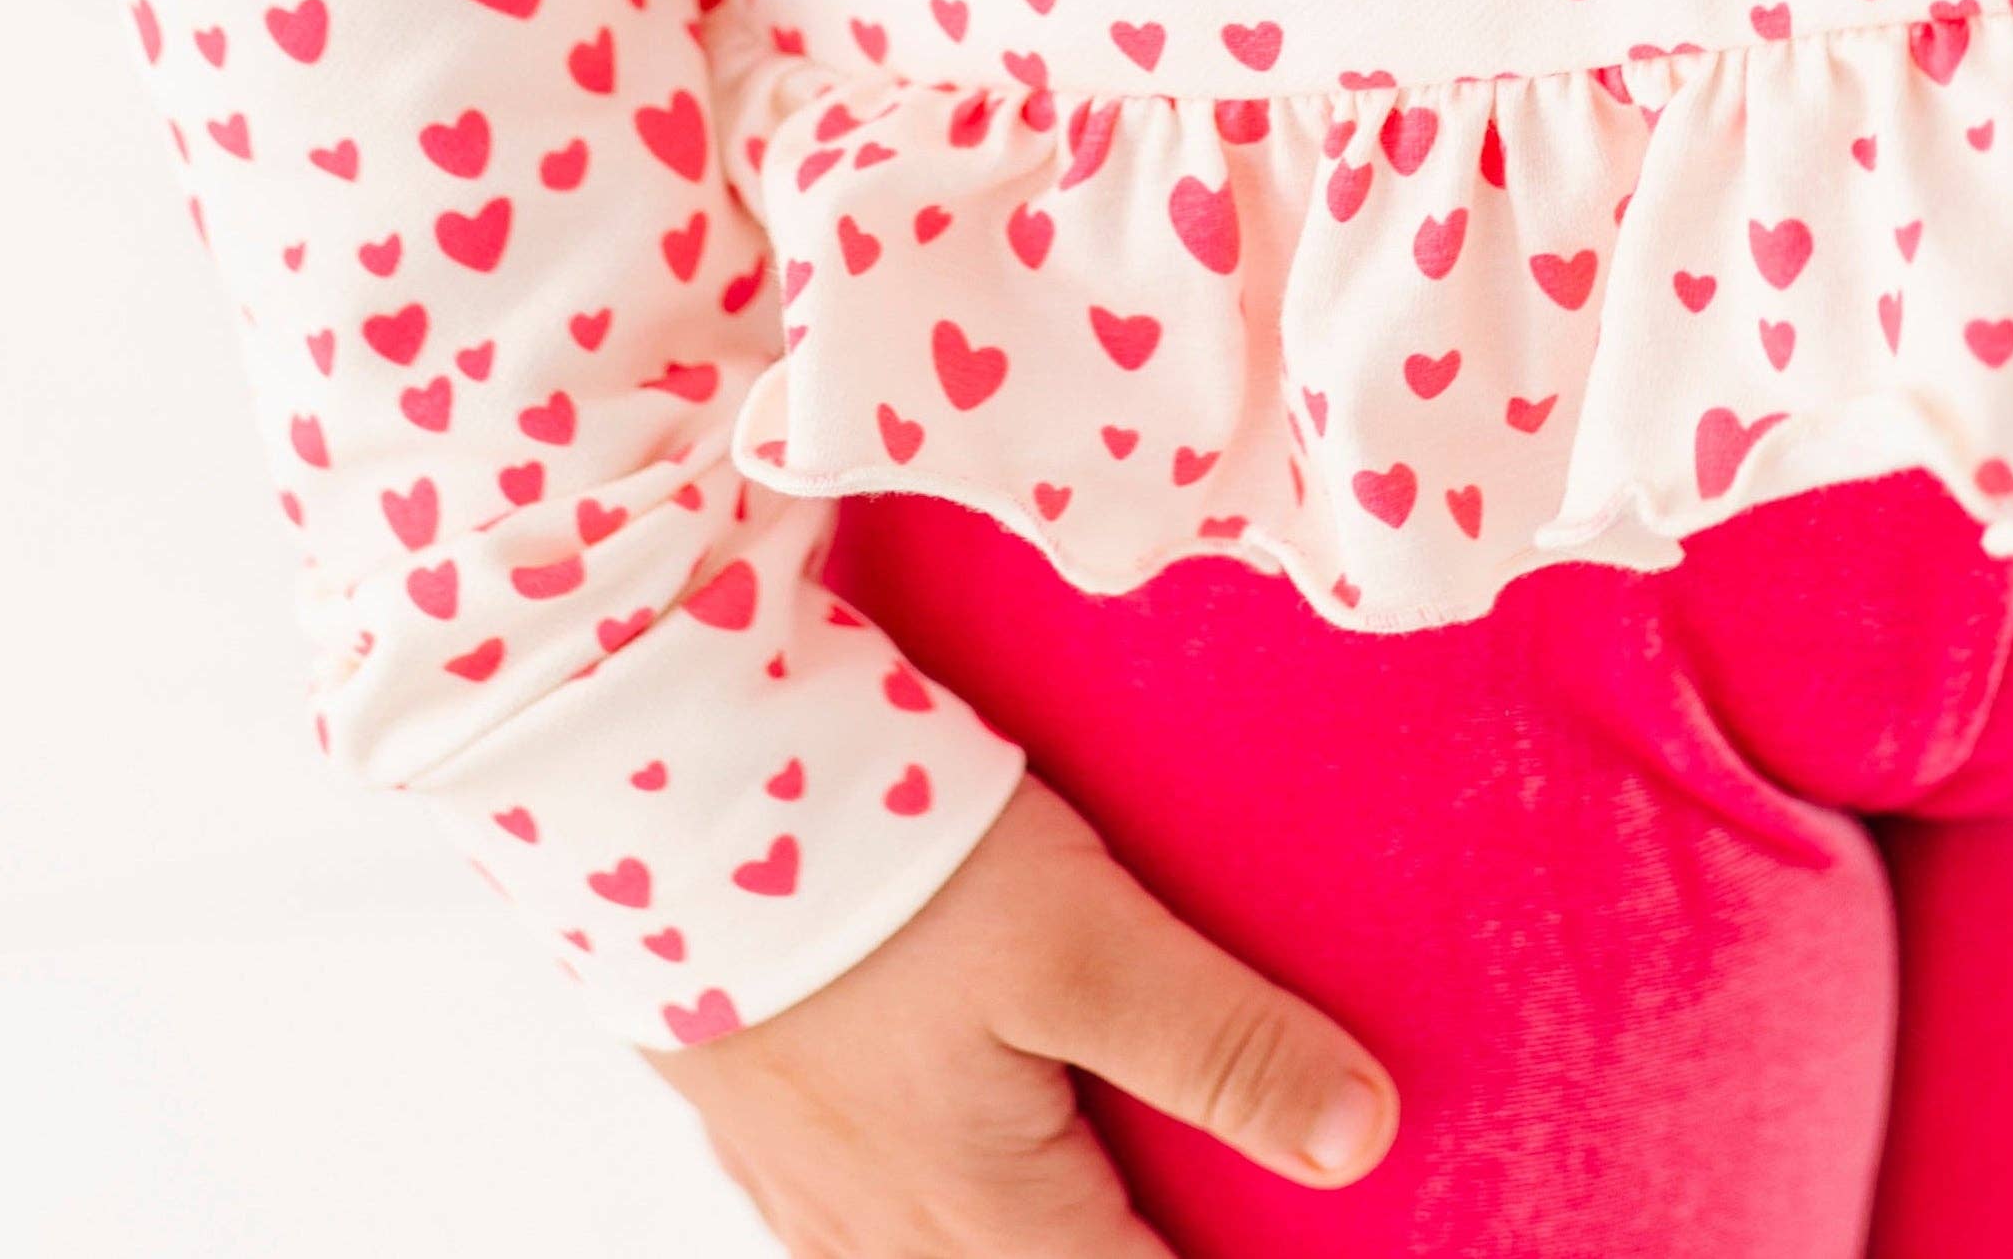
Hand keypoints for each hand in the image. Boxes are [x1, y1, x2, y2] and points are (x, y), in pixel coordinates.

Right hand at [644, 767, 1400, 1254]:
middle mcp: (894, 1245)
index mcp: (992, 1226)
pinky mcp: (765, 1135)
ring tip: (1105, 1189)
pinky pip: (874, 1230)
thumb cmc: (876, 867)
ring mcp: (816, 1201)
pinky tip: (972, 1166)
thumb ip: (1217, 1041)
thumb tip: (1358, 1136)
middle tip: (1213, 1206)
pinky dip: (953, 1216)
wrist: (654, 799)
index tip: (1316, 1242)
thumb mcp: (1079, 937)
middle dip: (1133, 1254)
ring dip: (1043, 1237)